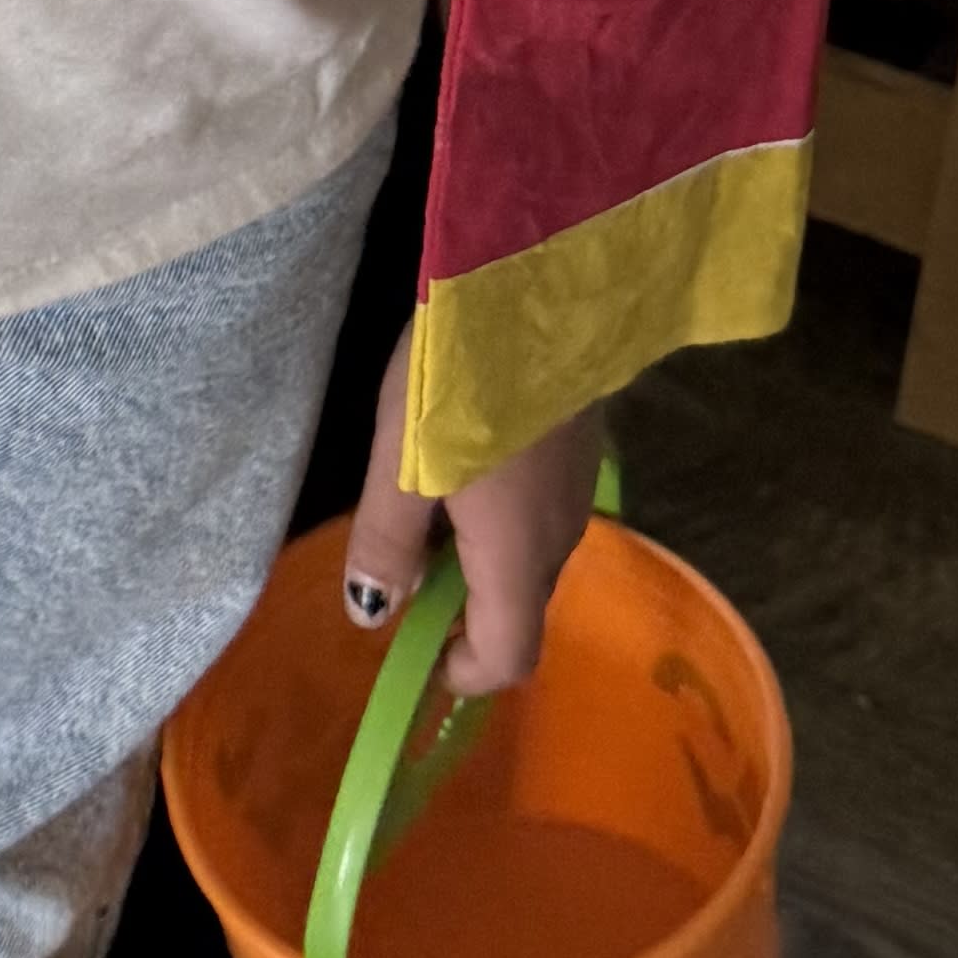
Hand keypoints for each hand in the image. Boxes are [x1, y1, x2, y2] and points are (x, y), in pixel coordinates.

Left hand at [341, 324, 603, 698]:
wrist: (540, 284)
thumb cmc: (457, 381)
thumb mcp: (400, 463)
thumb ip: (387, 543)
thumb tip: (374, 615)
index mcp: (517, 557)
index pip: (510, 657)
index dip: (465, 673)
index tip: (419, 654)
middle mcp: (561, 537)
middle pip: (519, 608)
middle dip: (464, 611)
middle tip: (403, 566)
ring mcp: (580, 489)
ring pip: (530, 556)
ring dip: (480, 560)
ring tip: (424, 506)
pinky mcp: (583, 445)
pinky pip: (541, 511)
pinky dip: (502, 517)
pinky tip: (464, 463)